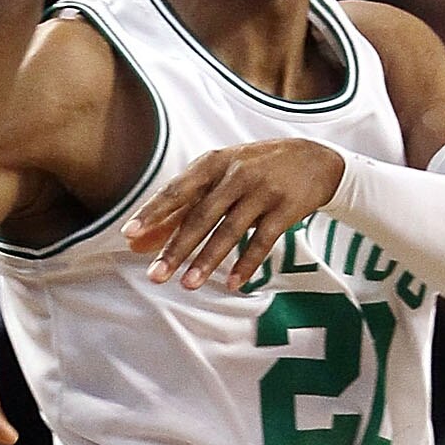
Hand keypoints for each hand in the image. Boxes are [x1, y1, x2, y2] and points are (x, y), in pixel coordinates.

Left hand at [124, 139, 343, 290]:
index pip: (177, 191)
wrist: (314, 159)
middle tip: (156, 276)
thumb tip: (138, 242)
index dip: (153, 213)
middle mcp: (236, 174)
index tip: (130, 234)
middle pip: (201, 216)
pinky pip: (263, 241)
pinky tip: (231, 284)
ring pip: (230, 230)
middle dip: (176, 248)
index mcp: (213, 163)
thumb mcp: (219, 176)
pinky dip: (247, 264)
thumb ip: (181, 207)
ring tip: (187, 285)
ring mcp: (262, 191)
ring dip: (207, 260)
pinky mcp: (286, 208)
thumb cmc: (254, 170)